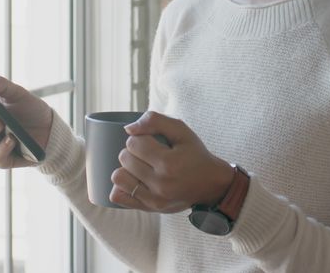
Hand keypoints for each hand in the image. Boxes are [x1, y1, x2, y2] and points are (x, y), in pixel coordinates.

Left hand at [109, 111, 233, 212]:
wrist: (211, 184)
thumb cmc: (195, 155)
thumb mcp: (182, 131)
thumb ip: (155, 121)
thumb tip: (128, 129)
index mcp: (169, 163)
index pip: (133, 143)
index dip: (140, 137)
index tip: (151, 141)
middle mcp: (161, 184)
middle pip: (125, 158)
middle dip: (133, 151)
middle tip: (148, 153)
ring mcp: (154, 199)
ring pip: (118, 177)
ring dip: (126, 168)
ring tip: (141, 166)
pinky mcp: (150, 208)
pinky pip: (119, 197)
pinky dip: (122, 186)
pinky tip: (135, 180)